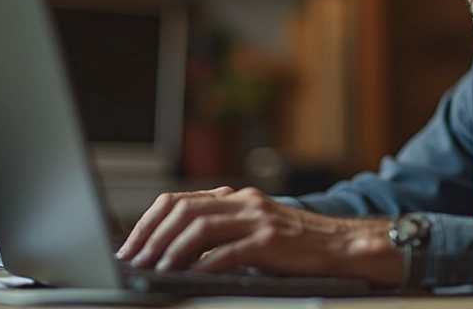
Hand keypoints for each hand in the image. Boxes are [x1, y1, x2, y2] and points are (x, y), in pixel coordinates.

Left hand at [116, 186, 401, 283]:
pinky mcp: (271, 241)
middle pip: (183, 210)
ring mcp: (258, 219)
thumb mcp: (253, 229)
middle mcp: (244, 202)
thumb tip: (173, 249)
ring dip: (170, 250)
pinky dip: (203, 265)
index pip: (179, 200)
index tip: (131, 245)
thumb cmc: (295, 245)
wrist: (341, 246)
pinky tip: (189, 276)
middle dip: (151, 236)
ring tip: (155, 269)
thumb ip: (221, 231)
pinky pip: (228, 251)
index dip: (148, 221)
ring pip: (200, 227)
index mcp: (236, 197)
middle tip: (134, 260)